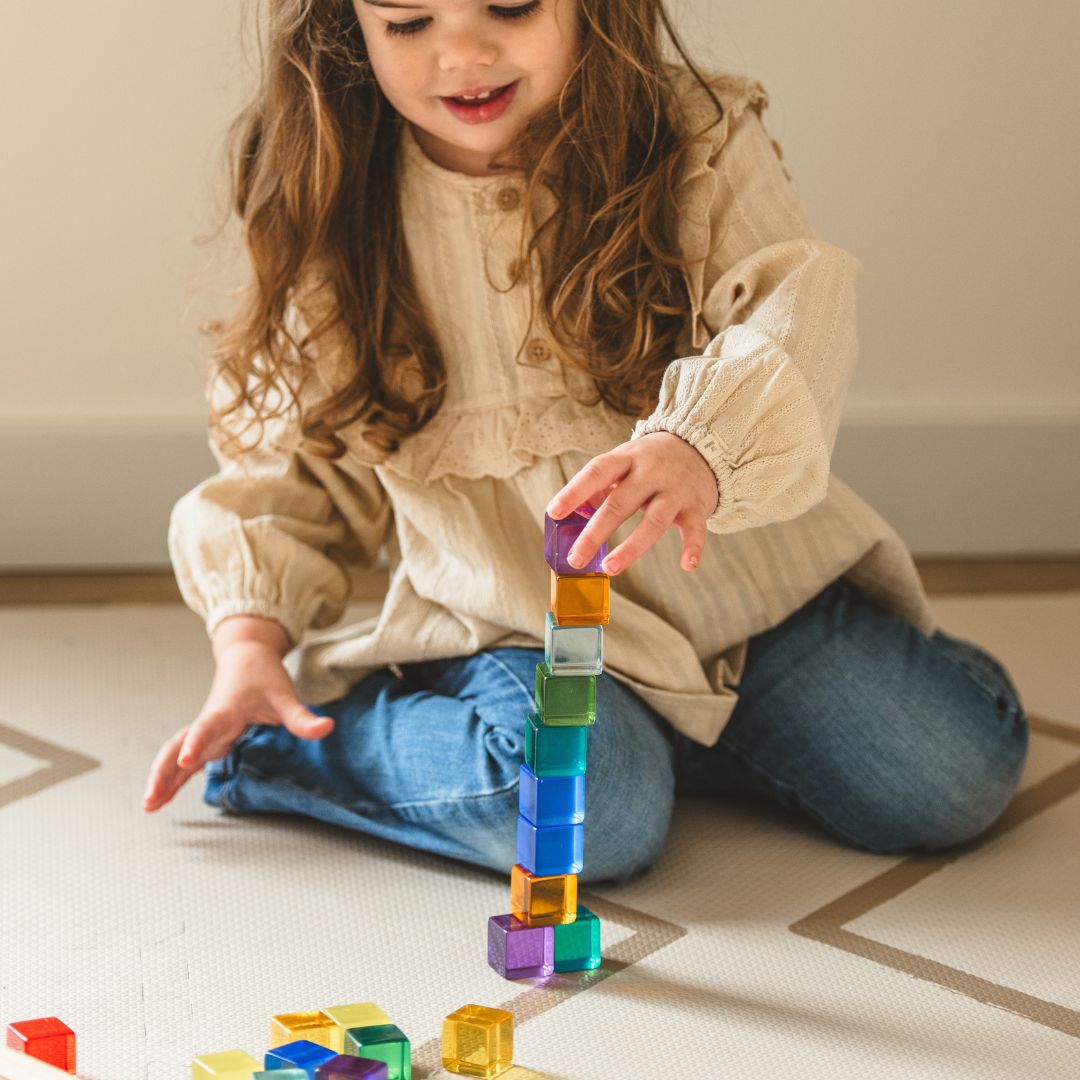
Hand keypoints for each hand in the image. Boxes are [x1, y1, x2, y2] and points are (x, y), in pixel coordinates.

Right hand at [142, 620, 332, 811]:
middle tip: (151, 799)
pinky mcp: (207, 739)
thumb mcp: (285, 695)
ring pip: (175, 755)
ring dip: (162, 778)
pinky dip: (172, 777)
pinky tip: (161, 798)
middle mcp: (209, 723)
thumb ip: (302, 717)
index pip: (205, 728)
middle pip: (178, 747)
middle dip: (163, 773)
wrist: (247, 657)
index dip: (196, 744)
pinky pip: (184, 760)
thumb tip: (327, 728)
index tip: (184, 761)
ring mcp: (205, 732)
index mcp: (224, 711)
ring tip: (149, 806)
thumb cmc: (263, 675)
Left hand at [546, 431, 718, 575]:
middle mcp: (651, 472)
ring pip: (653, 520)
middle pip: (620, 503)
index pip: (596, 472)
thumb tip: (572, 513)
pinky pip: (696, 529)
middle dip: (596, 532)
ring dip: (631, 547)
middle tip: (576, 558)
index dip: (574, 492)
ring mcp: (675, 490)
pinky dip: (693, 547)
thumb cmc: (650, 461)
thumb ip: (600, 486)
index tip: (553, 512)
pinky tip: (687, 565)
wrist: (700, 446)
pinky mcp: (696, 506)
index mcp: (626, 459)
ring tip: (610, 568)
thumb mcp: (623, 462)